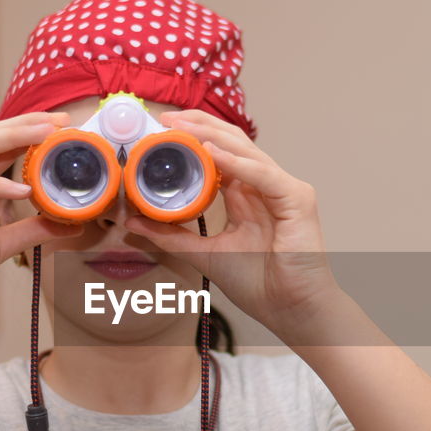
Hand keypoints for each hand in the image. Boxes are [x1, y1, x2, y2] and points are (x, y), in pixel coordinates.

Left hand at [124, 108, 343, 341]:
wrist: (290, 310)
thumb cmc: (260, 284)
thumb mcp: (204, 254)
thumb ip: (172, 236)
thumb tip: (133, 221)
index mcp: (247, 195)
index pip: (221, 153)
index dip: (193, 137)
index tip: (161, 130)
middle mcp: (265, 186)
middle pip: (233, 143)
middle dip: (199, 127)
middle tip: (166, 119)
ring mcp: (283, 189)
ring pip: (247, 151)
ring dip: (212, 137)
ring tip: (182, 128)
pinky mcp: (297, 199)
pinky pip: (263, 174)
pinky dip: (237, 163)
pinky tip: (211, 152)